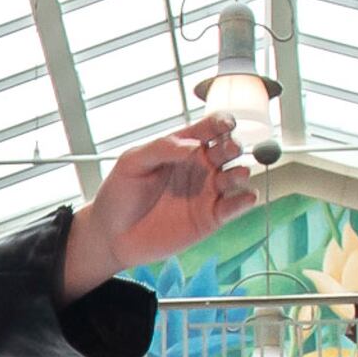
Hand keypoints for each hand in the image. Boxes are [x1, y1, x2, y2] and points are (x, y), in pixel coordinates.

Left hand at [62, 115, 261, 287]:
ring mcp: (208, 192)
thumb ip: (161, 148)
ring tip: (233, 175)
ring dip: (240, 173)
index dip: (222, 122)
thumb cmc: (119, 194)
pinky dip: (245, 201)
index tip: (225, 124)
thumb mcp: (132, 162)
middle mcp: (200, 167)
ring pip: (236, 176)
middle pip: (228, 150)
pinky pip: (235, 207)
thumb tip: (192, 145)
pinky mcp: (211, 217)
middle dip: (232, 146)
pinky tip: (246, 197)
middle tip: (228, 149)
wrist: (111, 234)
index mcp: (183, 147)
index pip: (210, 128)